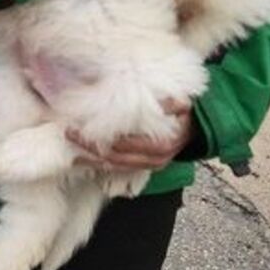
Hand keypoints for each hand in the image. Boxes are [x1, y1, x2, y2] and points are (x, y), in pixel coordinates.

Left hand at [66, 99, 192, 171]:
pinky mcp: (146, 167)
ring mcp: (150, 165)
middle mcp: (154, 159)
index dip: (99, 135)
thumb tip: (158, 101)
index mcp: (161, 144)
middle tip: (68, 133)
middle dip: (89, 147)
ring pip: (115, 166)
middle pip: (115, 157)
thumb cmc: (186, 113)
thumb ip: (170, 102)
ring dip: (92, 159)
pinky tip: (84, 158)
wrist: (200, 130)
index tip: (78, 125)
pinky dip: (101, 164)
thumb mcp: (182, 103)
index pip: (123, 143)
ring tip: (71, 149)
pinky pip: (120, 169)